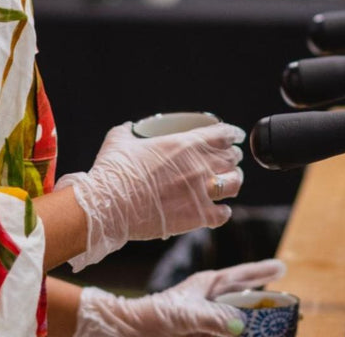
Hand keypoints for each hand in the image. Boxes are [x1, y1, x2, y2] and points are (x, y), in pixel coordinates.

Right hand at [57, 122, 244, 269]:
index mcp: (185, 144)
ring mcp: (200, 193)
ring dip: (233, 180)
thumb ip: (130, 130)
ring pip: (234, 184)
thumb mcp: (119, 139)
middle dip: (232, 156)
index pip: (223, 134)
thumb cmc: (114, 171)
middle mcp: (199, 167)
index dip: (231, 134)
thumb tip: (130, 127)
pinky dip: (223, 211)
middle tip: (229, 158)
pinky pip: (223, 214)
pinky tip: (218, 210)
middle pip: (231, 158)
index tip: (234, 136)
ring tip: (229, 181)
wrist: (109, 206)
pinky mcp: (197, 217)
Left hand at [73, 259, 286, 336]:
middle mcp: (210, 301)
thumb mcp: (185, 314)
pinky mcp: (203, 334)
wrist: (130, 333)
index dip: (262, 273)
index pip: (241, 276)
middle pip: (245, 301)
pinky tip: (248, 333)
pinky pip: (226, 333)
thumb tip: (241, 326)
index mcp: (207, 285)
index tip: (282, 267)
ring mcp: (207, 320)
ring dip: (254, 325)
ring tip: (274, 328)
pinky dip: (237, 334)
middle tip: (289, 311)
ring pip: (238, 321)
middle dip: (266, 305)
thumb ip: (213, 319)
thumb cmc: (154, 317)